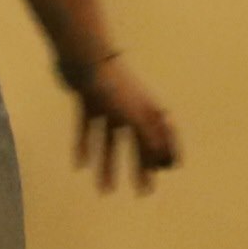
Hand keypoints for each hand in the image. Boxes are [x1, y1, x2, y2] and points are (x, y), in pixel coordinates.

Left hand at [70, 54, 179, 193]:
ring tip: (105, 190)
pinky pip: (86, 130)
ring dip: (108, 166)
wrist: (83, 56)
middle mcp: (130, 108)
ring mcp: (108, 105)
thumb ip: (147, 137)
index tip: (167, 172)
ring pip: (109, 142)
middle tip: (143, 192)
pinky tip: (80, 166)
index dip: (166, 154)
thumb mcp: (133, 114)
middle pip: (137, 145)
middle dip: (140, 168)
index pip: (161, 137)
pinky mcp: (87, 102)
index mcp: (146, 109)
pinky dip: (83, 146)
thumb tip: (160, 159)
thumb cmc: (112, 85)